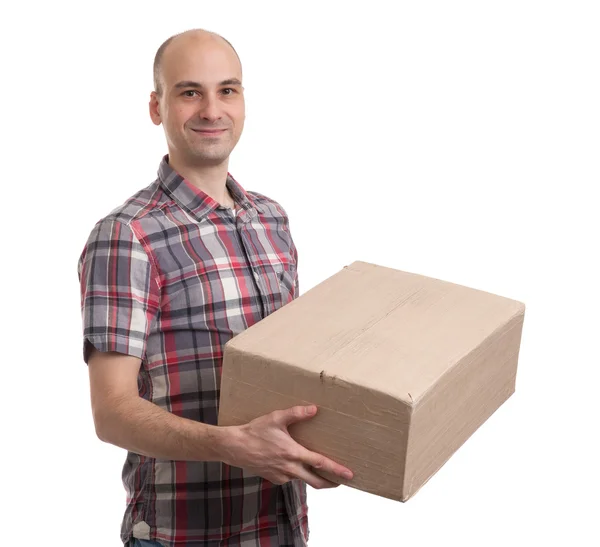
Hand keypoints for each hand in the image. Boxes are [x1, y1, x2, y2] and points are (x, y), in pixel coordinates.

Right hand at [221, 405, 353, 488]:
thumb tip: (314, 409)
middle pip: (316, 481)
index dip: (336, 470)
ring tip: (320, 469)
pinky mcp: (273, 478)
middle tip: (342, 480)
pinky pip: (289, 478)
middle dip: (331, 483)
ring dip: (313, 477)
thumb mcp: (276, 418)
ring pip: (302, 479)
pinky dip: (296, 472)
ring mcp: (281, 476)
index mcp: (293, 454)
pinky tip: (293, 463)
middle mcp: (289, 469)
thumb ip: (296, 413)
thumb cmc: (255, 431)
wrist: (234, 447)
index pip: (320, 464)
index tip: (349, 475)